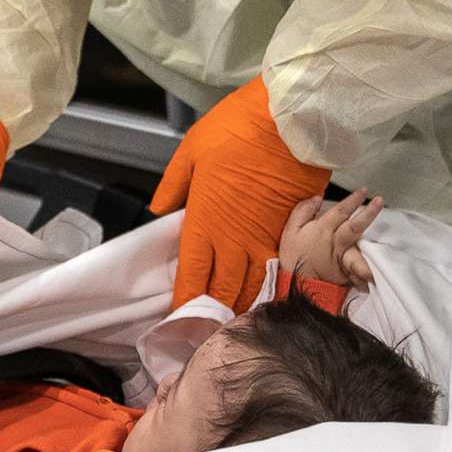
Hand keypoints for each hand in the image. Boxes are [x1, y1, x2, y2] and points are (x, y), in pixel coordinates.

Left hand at [149, 78, 333, 310]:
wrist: (289, 120)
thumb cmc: (236, 130)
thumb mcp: (191, 151)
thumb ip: (174, 185)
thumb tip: (159, 209)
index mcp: (205, 222)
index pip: (193, 276)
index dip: (185, 302)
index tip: (178, 319)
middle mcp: (235, 239)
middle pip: (223, 290)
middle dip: (213, 314)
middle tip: (205, 330)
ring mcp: (266, 238)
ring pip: (253, 285)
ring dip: (242, 305)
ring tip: (232, 320)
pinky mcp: (292, 231)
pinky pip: (278, 268)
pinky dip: (268, 285)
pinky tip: (263, 295)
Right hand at [279, 190, 381, 288]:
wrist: (293, 279)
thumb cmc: (293, 253)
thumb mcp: (290, 230)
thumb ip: (302, 212)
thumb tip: (317, 198)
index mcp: (323, 230)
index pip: (341, 211)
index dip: (353, 199)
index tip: (364, 190)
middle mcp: (335, 243)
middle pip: (355, 226)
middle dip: (369, 213)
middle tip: (379, 201)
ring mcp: (341, 258)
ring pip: (358, 255)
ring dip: (369, 252)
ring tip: (378, 257)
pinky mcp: (343, 273)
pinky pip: (355, 273)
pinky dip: (363, 276)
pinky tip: (372, 279)